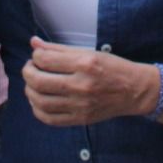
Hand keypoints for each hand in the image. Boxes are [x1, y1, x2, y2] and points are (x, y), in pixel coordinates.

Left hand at [22, 37, 154, 126]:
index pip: (45, 60)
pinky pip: (49, 118)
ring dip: (30, 91)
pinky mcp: (80, 119)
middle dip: (27, 73)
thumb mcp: (89, 52)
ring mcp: (80, 105)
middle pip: (38, 81)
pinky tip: (39, 100)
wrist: (134, 91)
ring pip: (40, 101)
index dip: (36, 56)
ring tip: (33, 84)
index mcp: (85, 64)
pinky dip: (37, 109)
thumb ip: (59, 49)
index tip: (38, 56)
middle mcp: (81, 85)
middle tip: (30, 69)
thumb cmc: (112, 68)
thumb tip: (34, 43)